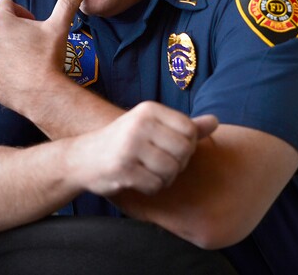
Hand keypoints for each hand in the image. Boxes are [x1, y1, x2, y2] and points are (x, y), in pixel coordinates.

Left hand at [0, 0, 88, 113]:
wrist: (42, 94)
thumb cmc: (48, 59)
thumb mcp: (59, 27)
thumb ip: (67, 3)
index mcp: (1, 21)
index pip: (6, 5)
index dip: (21, 13)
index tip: (32, 25)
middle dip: (12, 31)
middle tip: (30, 44)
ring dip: (3, 48)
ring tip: (22, 59)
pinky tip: (15, 72)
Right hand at [67, 101, 218, 195]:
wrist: (82, 158)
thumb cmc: (124, 142)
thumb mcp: (152, 127)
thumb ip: (184, 125)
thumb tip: (215, 121)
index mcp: (149, 109)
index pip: (189, 130)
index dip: (188, 145)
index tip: (172, 149)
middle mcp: (139, 124)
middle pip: (184, 151)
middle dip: (178, 164)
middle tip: (162, 164)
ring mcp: (129, 146)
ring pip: (171, 170)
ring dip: (165, 178)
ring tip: (150, 172)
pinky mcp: (122, 169)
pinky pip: (155, 185)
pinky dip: (151, 188)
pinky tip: (138, 180)